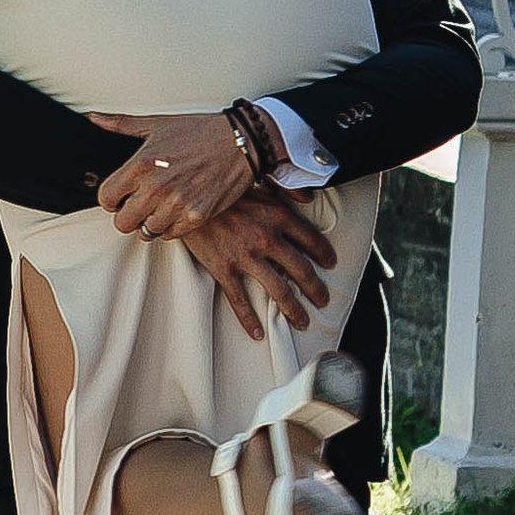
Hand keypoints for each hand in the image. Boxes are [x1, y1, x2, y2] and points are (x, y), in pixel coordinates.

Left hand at [93, 106, 274, 236]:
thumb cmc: (199, 130)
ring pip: (147, 232)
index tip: (122, 195)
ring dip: (151, 221)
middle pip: (122, 223)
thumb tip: (93, 116)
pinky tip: (179, 209)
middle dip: (128, 215)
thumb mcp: (157, 123)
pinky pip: (171, 235)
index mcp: (141, 163)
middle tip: (140, 205)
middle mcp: (157, 185)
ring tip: (162, 206)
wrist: (241, 141)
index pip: (106, 198)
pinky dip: (172, 226)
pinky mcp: (197, 216)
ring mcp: (177, 203)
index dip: (112, 199)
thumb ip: (120, 123)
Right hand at [179, 194, 334, 340]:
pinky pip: (240, 300)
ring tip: (302, 321)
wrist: (183, 196)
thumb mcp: (257, 182)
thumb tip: (310, 196)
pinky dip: (249, 320)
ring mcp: (245, 256)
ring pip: (278, 290)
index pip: (311, 239)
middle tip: (323, 300)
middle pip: (301, 270)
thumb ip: (286, 190)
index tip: (331, 264)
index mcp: (277, 215)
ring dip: (294, 309)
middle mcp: (266, 238)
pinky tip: (258, 333)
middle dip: (316, 289)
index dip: (324, 253)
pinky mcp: (223, 269)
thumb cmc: (221, 188)